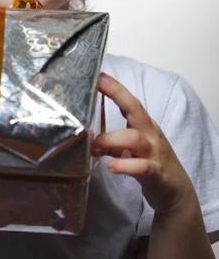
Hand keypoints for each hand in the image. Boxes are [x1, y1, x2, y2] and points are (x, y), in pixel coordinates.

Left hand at [91, 73, 195, 214]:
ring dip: (110, 139)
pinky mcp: (156, 173)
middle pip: (135, 109)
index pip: (129, 101)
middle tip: (97, 87)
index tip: (98, 75)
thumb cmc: (151, 163)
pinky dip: (124, 165)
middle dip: (117, 95)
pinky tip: (111, 166)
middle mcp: (150, 134)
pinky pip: (141, 167)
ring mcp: (154, 153)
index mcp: (144, 124)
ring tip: (93, 146)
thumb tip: (88, 139)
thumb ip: (111, 142)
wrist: (176, 191)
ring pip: (134, 138)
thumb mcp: (131, 149)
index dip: (114, 87)